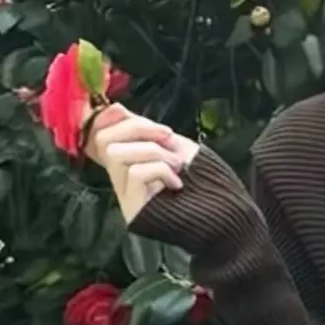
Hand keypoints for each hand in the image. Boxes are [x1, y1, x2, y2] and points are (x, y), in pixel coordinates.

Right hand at [85, 105, 198, 223]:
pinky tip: (177, 183)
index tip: (127, 113)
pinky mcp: (132, 209)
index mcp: (131, 159)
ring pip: (116, 153)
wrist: (225, 215)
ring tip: (178, 164)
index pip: (100, 133)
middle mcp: (121, 177)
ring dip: (152, 150)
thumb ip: (148, 131)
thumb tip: (116, 109)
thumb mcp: (175, 146)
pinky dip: (160, 170)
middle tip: (169, 138)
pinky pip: (134, 172)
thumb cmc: (205, 178)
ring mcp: (125, 194)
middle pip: (103, 139)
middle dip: (137, 128)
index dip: (108, 118)